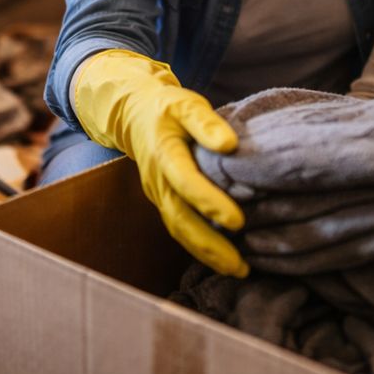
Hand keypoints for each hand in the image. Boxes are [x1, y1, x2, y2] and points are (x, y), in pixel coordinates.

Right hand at [73, 49, 247, 276]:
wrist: (133, 114)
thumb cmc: (167, 108)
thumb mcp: (186, 104)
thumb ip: (206, 123)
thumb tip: (230, 145)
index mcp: (164, 153)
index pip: (186, 182)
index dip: (210, 203)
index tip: (238, 221)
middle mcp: (157, 180)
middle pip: (181, 219)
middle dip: (210, 245)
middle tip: (240, 265)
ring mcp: (158, 194)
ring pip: (179, 230)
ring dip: (206, 253)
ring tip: (238, 270)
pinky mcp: (163, 202)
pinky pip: (179, 229)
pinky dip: (200, 247)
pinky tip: (223, 259)